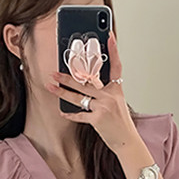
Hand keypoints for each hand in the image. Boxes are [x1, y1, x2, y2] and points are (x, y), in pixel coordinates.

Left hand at [45, 30, 137, 153]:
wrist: (127, 142)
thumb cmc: (121, 124)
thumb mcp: (117, 104)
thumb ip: (104, 93)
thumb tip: (86, 85)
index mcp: (116, 90)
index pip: (116, 66)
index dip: (113, 51)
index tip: (110, 37)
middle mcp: (110, 96)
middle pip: (86, 82)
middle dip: (68, 77)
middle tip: (55, 72)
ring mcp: (104, 107)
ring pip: (78, 97)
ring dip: (62, 92)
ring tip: (51, 86)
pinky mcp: (98, 119)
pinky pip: (80, 115)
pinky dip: (70, 114)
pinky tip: (62, 111)